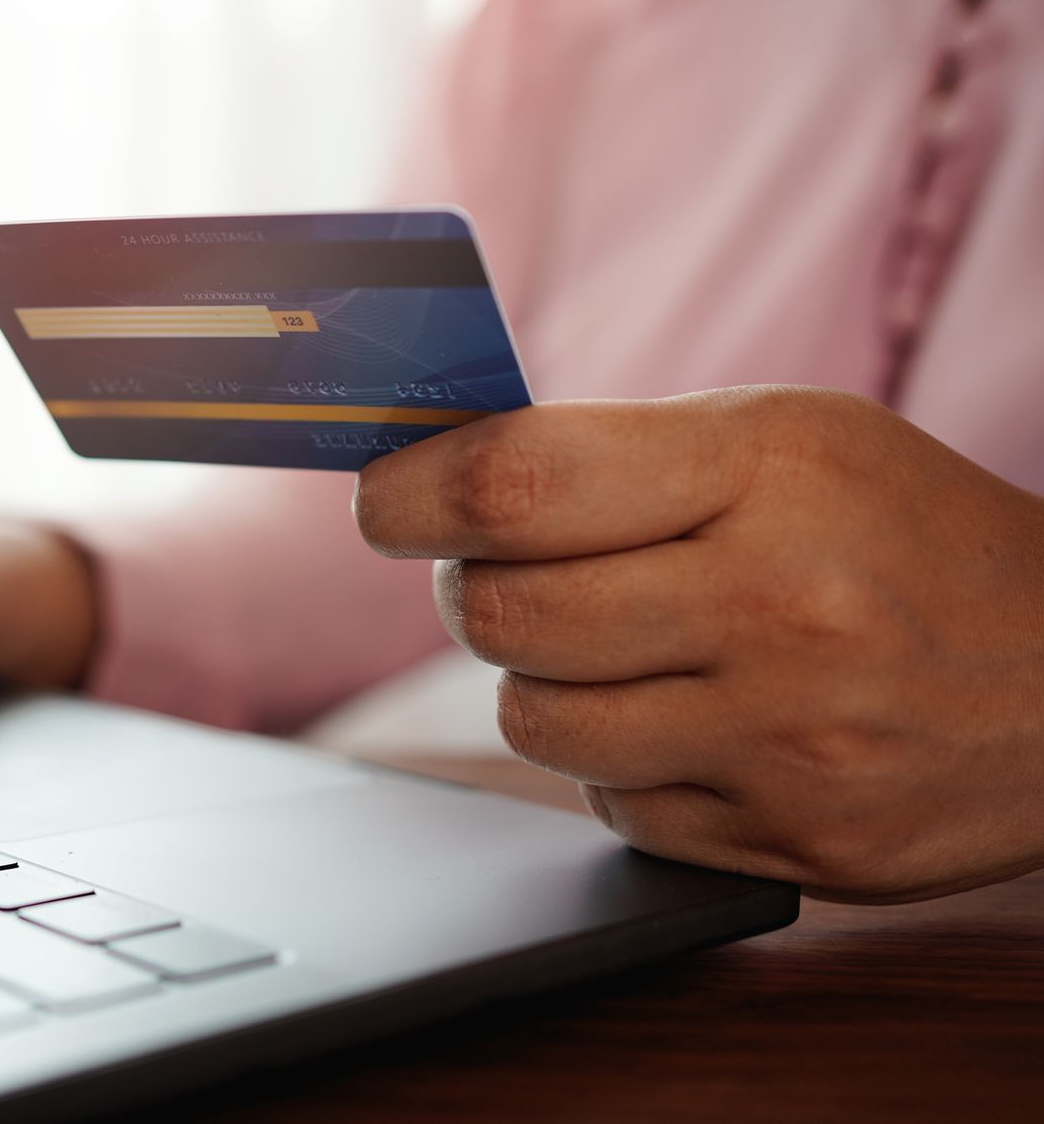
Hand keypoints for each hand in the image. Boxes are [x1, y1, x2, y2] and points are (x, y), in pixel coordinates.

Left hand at [354, 386, 1043, 902]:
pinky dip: (622, 765)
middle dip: (467, 591)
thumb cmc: (904, 533)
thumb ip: (614, 454)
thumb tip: (432, 480)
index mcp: (768, 470)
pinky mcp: (798, 846)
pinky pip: (615, 808)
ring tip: (612, 649)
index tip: (383, 502)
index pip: (518, 485)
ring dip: (539, 684)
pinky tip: (693, 723)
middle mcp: (779, 606)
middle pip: (500, 617)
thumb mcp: (787, 440)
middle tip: (498, 574)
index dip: (412, 494)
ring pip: (535, 723)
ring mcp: (790, 741)